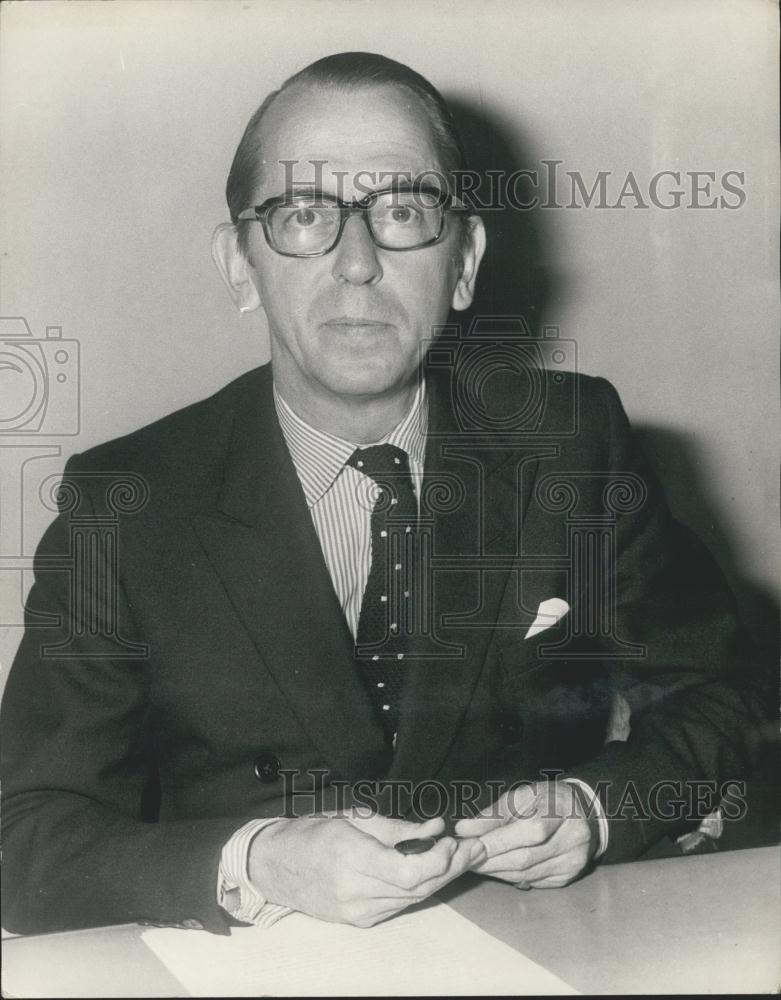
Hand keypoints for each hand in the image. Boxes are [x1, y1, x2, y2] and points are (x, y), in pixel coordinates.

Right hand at [248, 812, 485, 926]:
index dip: (439, 860)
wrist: (273, 866)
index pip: (410, 873)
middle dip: (451, 868)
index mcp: (353, 862)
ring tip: (462, 855)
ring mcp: (359, 913)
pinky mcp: (360, 921)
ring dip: (441, 878)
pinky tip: (434, 870)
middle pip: (419, 888)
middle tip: (474, 846)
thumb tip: (437, 826)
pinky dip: (420, 887)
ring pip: (414, 899)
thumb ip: (398, 827)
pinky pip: (400, 905)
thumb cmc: (311, 832)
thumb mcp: (353, 818)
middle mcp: (357, 895)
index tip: (455, 840)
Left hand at [454, 780, 598, 888]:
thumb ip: (493, 814)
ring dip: (497, 871)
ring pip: (527, 873)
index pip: (530, 831)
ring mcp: (573, 861)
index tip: (470, 843)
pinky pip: (533, 881)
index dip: (498, 841)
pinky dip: (511, 877)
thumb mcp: (522, 796)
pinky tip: (496, 869)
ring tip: (476, 863)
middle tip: (466, 857)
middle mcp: (573, 839)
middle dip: (491, 859)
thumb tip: (464, 829)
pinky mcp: (568, 877)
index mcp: (561, 810)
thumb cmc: (546, 800)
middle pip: (526, 857)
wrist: (583, 812)